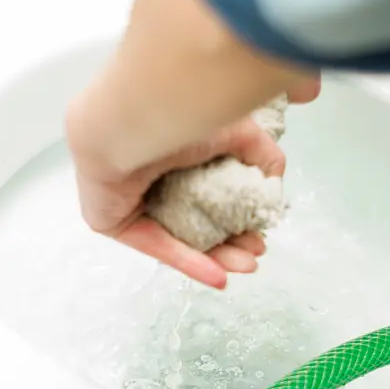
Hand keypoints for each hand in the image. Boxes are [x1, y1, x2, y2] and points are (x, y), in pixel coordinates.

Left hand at [65, 0, 320, 287]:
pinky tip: (221, 278)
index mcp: (174, 147)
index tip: (262, 228)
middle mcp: (149, 171)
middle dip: (231, 240)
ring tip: (248, 264)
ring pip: (178, 236)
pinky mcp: (111, 218)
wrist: (134, 116)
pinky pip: (154, 245)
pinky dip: (189, 262)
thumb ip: (262, 151)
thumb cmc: (181, 110)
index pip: (209, 189)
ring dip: (216, 255)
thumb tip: (278, 175)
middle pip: (196, 218)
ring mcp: (127, 196)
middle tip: (258, 251)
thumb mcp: (238, 130)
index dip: (239, 213)